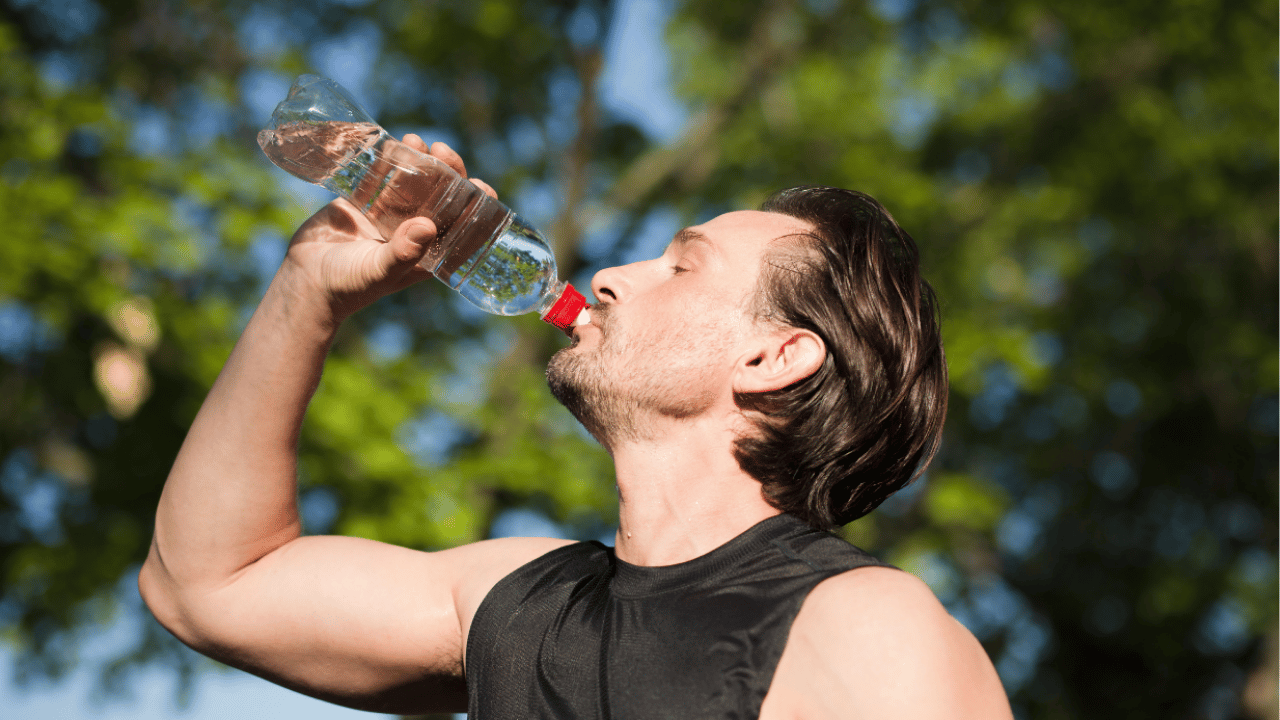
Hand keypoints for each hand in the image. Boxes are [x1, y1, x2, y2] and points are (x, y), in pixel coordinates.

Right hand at [277, 136, 497, 321]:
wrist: (305, 280)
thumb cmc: (348, 285)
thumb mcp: (378, 270)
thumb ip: (403, 252)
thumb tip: (428, 226)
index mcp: (427, 253)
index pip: (461, 228)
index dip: (476, 207)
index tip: (481, 186)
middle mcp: (413, 233)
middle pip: (440, 198)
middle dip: (447, 173)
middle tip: (442, 152)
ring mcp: (389, 216)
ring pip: (413, 183)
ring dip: (420, 161)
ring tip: (417, 140)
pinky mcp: (364, 203)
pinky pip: (382, 178)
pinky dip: (389, 161)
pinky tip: (395, 142)